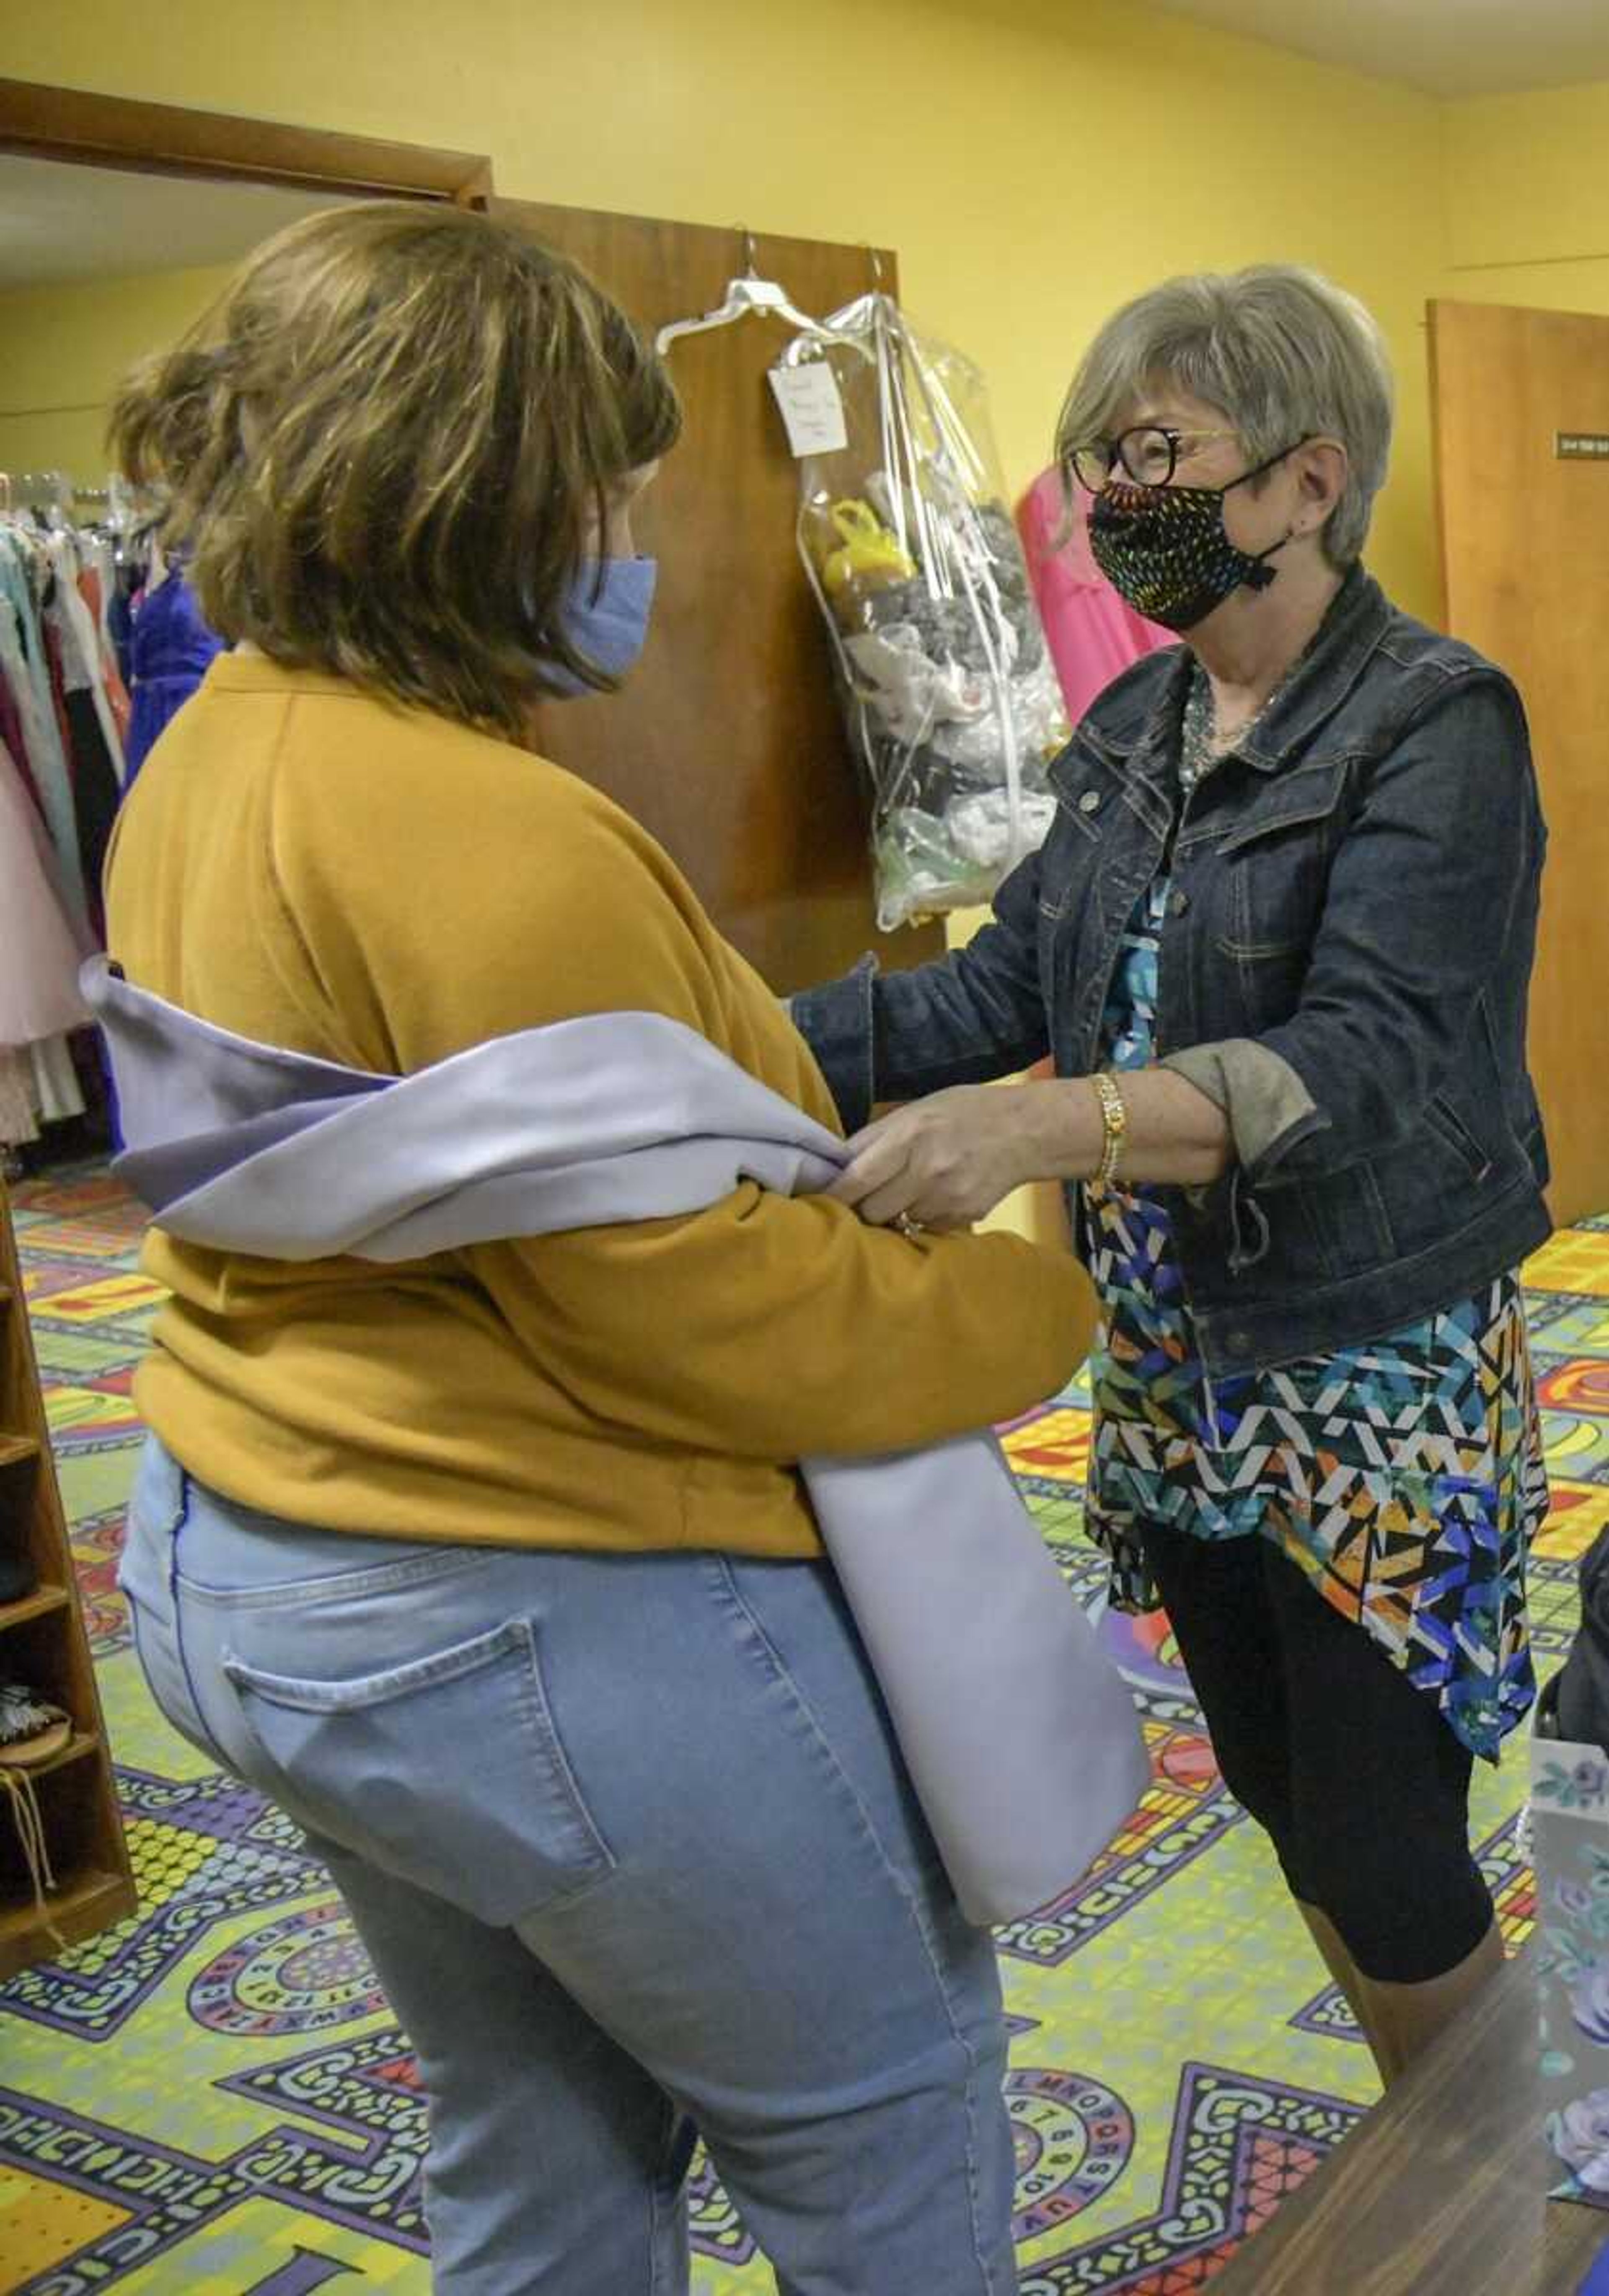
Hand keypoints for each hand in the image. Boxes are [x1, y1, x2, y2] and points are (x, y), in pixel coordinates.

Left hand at [828, 1085, 1034, 1230]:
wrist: (1025, 1131)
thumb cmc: (963, 1113)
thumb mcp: (915, 1110)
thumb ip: (873, 1138)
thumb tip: (833, 1166)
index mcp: (908, 1137)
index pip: (855, 1180)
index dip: (833, 1195)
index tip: (817, 1201)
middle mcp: (926, 1171)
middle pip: (870, 1211)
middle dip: (862, 1207)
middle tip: (864, 1197)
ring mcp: (947, 1199)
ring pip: (896, 1223)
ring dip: (893, 1213)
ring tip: (907, 1190)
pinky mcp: (963, 1218)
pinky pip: (924, 1228)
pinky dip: (920, 1217)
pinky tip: (935, 1196)